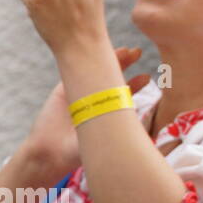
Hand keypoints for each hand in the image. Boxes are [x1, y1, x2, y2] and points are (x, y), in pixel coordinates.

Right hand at [18, 47, 152, 186]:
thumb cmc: (79, 153)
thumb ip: (123, 134)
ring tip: (121, 48)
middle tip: (138, 52)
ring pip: (95, 70)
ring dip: (108, 58)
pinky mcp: (63, 89)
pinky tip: (90, 50)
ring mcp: (79, 92)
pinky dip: (81, 60)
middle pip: (113, 76)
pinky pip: (73, 71)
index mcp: (109, 110)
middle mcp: (96, 99)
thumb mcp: (105, 141)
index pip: (126, 91)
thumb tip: (152, 139)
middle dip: (125, 63)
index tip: (148, 76)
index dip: (137, 83)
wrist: (50, 154)